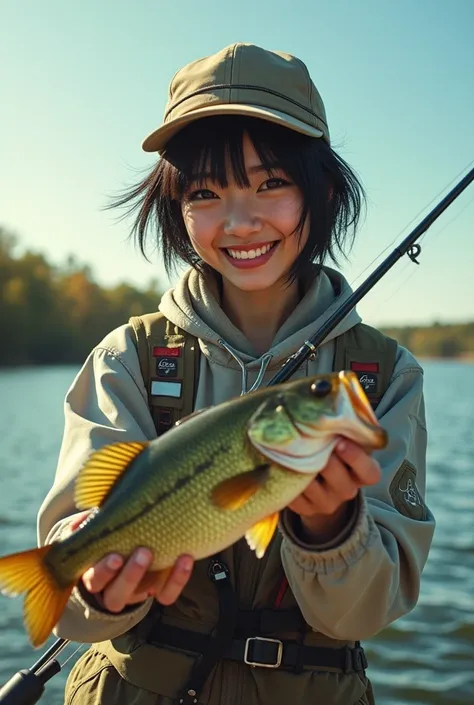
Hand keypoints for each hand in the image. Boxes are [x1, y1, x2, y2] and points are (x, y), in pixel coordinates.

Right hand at [69, 512, 193, 612]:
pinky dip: (178, 579)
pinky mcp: (157, 589)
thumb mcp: (95, 528)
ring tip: (174, 555)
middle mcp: (114, 588)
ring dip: (159, 578)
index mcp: (94, 574)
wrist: (127, 546)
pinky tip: (186, 558)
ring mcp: (137, 590)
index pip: (95, 580)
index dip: (105, 571)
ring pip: (144, 595)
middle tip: (144, 552)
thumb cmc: (107, 534)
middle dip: (131, 575)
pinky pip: (167, 594)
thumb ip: (88, 524)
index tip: (115, 556)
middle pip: (117, 595)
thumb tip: (80, 523)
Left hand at [287, 439, 380, 542]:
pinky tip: (282, 464)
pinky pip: (294, 495)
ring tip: (292, 449)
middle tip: (312, 442)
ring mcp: (326, 503)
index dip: (355, 457)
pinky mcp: (306, 509)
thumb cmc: (339, 457)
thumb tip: (331, 411)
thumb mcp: (350, 446)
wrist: (326, 489)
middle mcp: (347, 491)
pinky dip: (286, 479)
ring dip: (301, 467)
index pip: (369, 473)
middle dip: (324, 459)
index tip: (340, 441)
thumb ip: (347, 434)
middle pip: (337, 477)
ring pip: (311, 485)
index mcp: (363, 476)